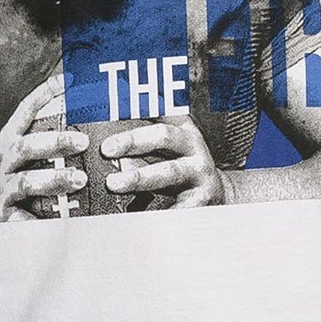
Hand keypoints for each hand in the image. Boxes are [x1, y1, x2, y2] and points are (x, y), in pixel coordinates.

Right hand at [0, 69, 89, 222]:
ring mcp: (2, 189)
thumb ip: (45, 136)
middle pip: (27, 146)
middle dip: (55, 141)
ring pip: (26, 181)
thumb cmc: (13, 179)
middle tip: (84, 141)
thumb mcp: (23, 155)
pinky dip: (41, 220)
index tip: (67, 80)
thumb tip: (84, 120)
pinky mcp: (4, 216)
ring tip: (80, 179)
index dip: (44, 94)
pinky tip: (61, 222)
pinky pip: (23, 218)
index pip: (25, 112)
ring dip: (54, 179)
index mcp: (10, 142)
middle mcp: (4, 162)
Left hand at [101, 114, 229, 207]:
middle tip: (106, 149)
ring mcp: (198, 174)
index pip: (161, 110)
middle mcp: (193, 147)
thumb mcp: (168, 146)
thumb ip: (141, 139)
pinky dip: (158, 213)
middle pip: (163, 137)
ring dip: (138, 177)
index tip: (115, 104)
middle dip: (133, 141)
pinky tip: (138, 217)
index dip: (139, 106)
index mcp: (183, 128)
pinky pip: (177, 206)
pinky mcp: (201, 200)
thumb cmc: (182, 166)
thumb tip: (107, 141)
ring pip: (168, 172)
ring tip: (113, 184)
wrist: (214, 194)